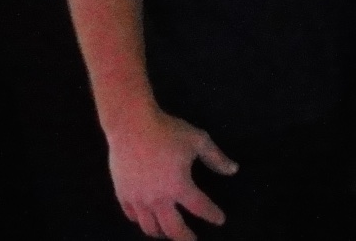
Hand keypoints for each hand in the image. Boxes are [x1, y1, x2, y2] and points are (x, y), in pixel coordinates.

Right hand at [106, 107, 238, 240]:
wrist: (131, 126)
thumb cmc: (167, 131)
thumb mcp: (198, 141)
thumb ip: (216, 158)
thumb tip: (234, 170)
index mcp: (179, 186)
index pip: (200, 207)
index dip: (212, 215)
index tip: (220, 220)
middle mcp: (158, 199)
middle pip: (173, 229)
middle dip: (185, 238)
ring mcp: (138, 199)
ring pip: (149, 227)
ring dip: (162, 233)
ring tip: (169, 234)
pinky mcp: (122, 194)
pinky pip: (132, 216)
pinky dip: (141, 221)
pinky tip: (146, 220)